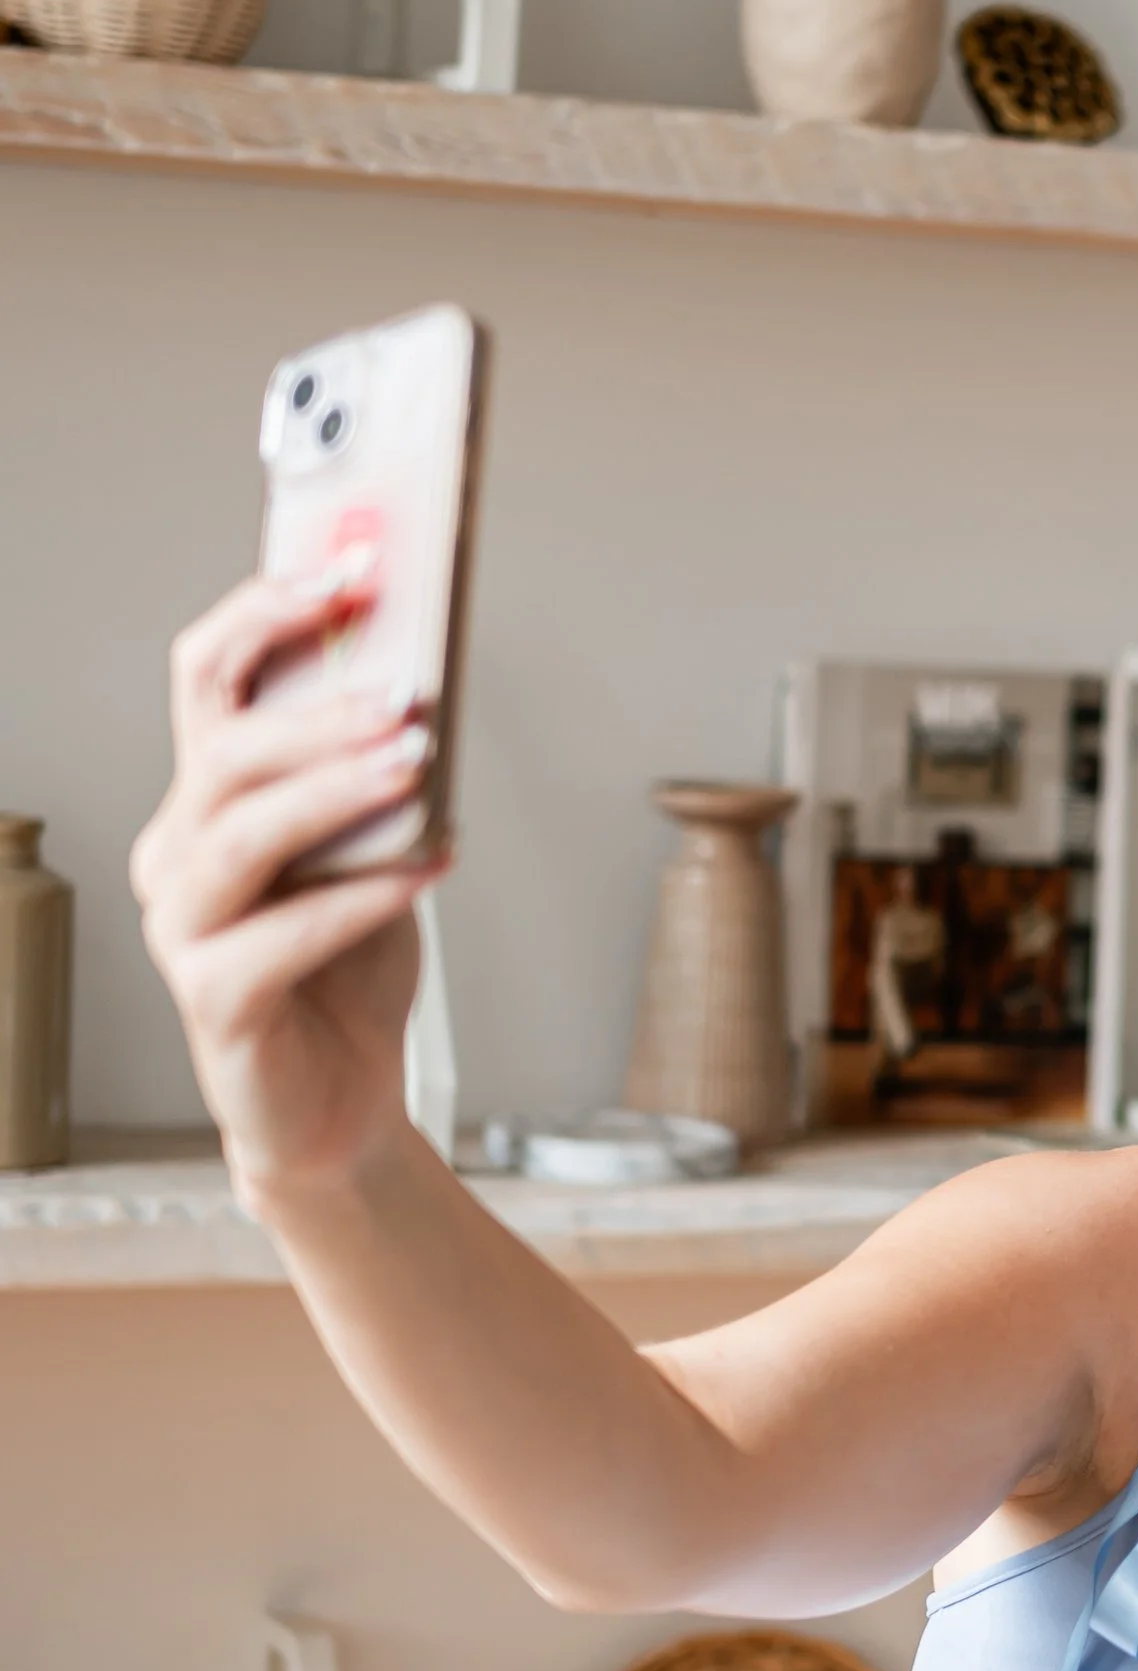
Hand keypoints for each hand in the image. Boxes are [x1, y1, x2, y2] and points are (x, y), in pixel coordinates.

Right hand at [130, 567, 442, 1205]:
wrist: (342, 1107)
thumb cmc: (352, 970)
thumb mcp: (375, 850)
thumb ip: (380, 776)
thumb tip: (426, 680)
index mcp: (204, 797)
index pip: (205, 674)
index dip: (269, 609)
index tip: (354, 563)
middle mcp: (175, 853)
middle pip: (222, 750)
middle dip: (317, 710)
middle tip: (408, 693)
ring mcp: (182, 929)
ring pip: (241, 833)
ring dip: (335, 788)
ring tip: (417, 763)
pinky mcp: (214, 1002)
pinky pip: (280, 936)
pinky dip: (363, 895)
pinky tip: (430, 868)